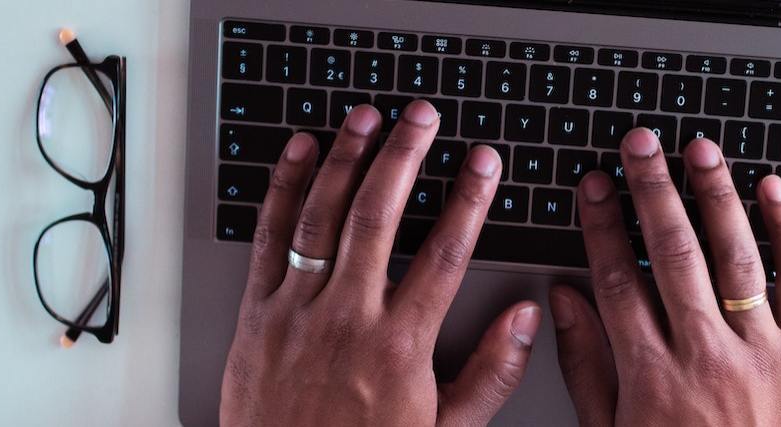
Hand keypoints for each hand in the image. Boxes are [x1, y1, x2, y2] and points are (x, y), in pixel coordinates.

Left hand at [220, 101, 540, 425]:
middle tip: (422, 116)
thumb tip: (524, 319)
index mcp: (400, 347)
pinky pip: (269, 238)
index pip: (445, 254)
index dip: (468, 199)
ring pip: (324, 216)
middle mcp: (349, 319)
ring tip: (367, 118)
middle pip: (380, 215)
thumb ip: (490, 373)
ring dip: (347, 159)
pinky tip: (303, 155)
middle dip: (405, 155)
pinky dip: (285, 189)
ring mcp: (298, 312)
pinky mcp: (257, 314)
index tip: (483, 163)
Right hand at [550, 129, 780, 425]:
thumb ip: (588, 367)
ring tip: (698, 151)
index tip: (594, 187)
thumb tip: (563, 302)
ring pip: (734, 255)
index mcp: (652, 377)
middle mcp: (705, 355)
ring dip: (714, 195)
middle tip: (638, 146)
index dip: (602, 226)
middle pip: (672, 253)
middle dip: (652, 191)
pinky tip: (771, 192)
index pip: (618, 280)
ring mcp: (759, 352)